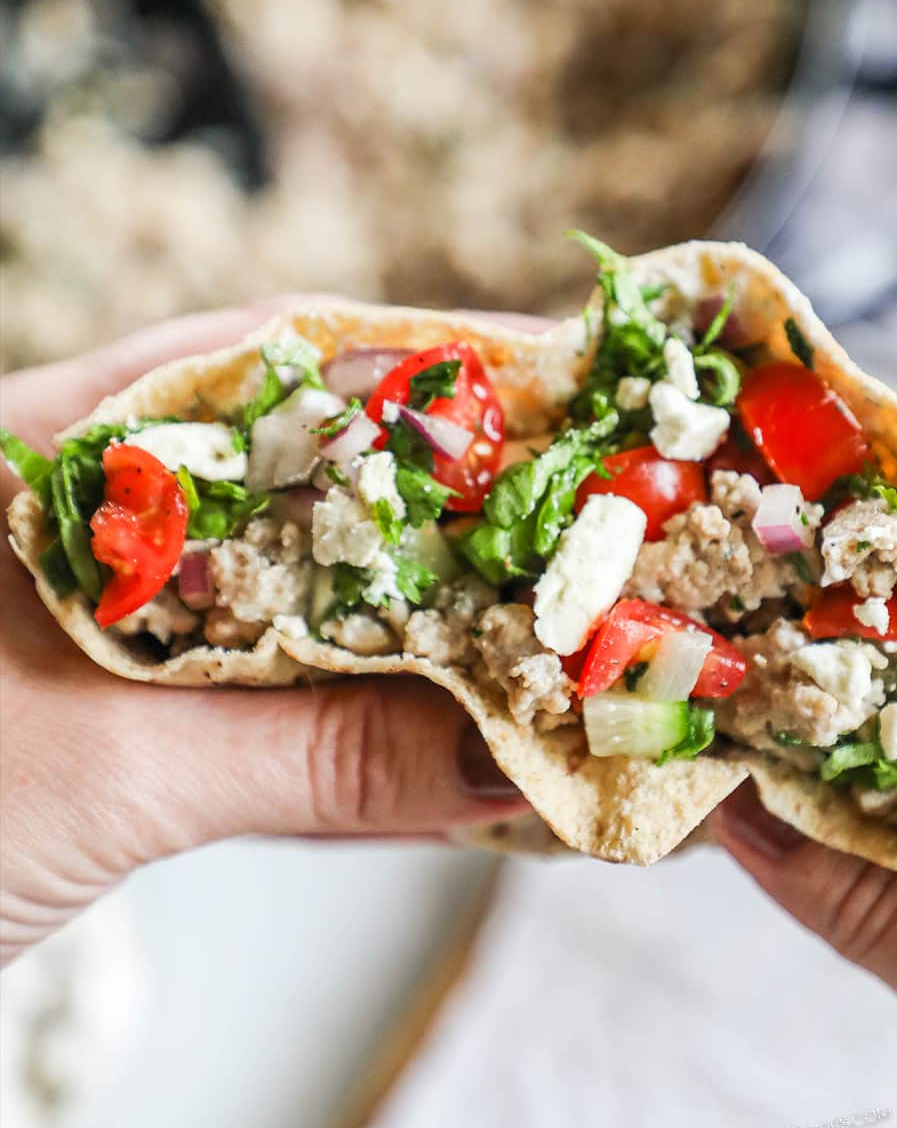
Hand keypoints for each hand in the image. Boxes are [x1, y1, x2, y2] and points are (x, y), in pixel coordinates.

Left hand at [0, 307, 528, 963]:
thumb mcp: (101, 767)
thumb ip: (308, 754)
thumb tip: (510, 758)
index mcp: (61, 452)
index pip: (279, 360)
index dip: (433, 364)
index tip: (567, 379)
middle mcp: (102, 524)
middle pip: (318, 486)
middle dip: (463, 511)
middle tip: (605, 526)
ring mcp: (119, 632)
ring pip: (310, 607)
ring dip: (432, 637)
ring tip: (566, 639)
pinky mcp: (126, 734)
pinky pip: (279, 715)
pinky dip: (370, 739)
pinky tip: (469, 761)